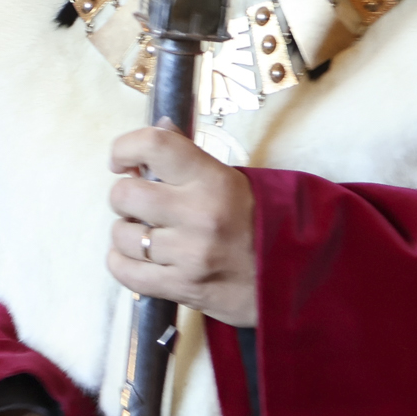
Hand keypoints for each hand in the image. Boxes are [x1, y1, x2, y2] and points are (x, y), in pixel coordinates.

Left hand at [107, 124, 258, 326]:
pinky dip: (122, 263)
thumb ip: (189, 157)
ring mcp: (189, 255)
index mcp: (212, 180)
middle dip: (124, 195)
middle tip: (139, 202)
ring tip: (145, 233)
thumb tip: (158, 126)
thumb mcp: (232, 179)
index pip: (154, 146)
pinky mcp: (183, 288)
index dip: (125, 147)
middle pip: (125, 194)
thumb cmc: (259, 222)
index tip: (122, 160)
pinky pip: (127, 273)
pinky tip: (139, 258)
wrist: (294, 276)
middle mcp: (198, 215)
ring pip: (122, 237)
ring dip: (126, 233)